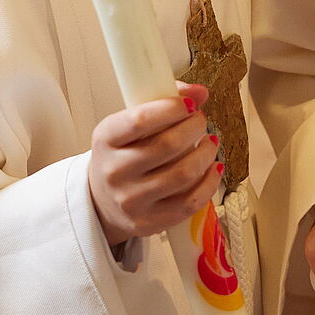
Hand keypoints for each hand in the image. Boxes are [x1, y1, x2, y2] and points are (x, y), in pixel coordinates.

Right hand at [89, 83, 222, 246]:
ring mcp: (131, 200)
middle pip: (168, 145)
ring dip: (206, 153)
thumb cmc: (122, 155)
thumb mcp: (130, 124)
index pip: (140, 120)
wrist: (102, 200)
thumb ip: (163, 101)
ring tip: (209, 142)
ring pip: (184, 174)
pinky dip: (209, 182)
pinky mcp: (149, 222)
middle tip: (200, 120)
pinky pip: (190, 202)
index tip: (189, 103)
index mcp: (106, 139)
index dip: (171, 108)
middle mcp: (115, 171)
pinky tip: (212, 168)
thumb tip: (201, 92)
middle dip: (195, 127)